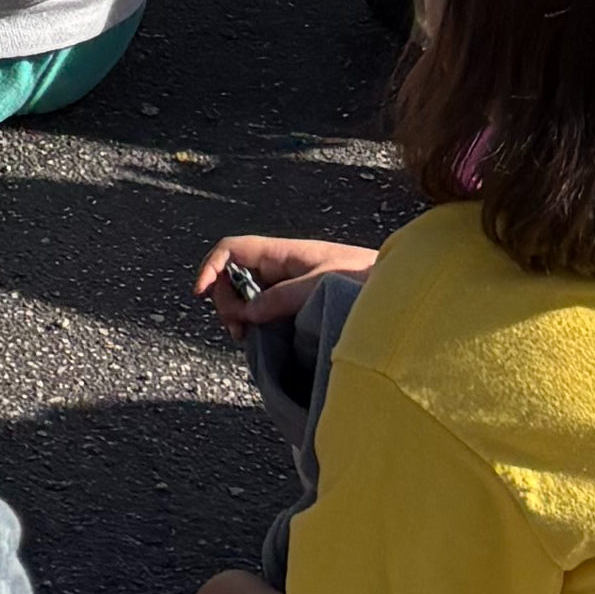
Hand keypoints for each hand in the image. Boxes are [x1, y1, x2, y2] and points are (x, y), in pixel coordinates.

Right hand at [191, 231, 373, 325]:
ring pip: (245, 298)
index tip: (199, 294)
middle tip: (238, 329)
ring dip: (239, 317)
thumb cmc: (362, 279)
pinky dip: (255, 327)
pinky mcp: (296, 309)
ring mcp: (286, 289)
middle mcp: (279, 269)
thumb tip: (247, 312)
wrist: (395, 293)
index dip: (210, 266)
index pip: (233, 249)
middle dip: (225, 301)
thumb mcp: (321, 285)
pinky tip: (263, 343)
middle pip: (232, 277)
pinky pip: (263, 315)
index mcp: (282, 253)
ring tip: (248, 339)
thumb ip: (283, 297)